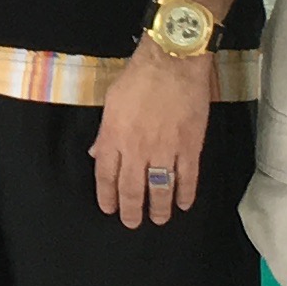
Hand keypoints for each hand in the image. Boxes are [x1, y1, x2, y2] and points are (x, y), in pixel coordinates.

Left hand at [90, 44, 212, 225]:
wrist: (173, 62)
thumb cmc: (139, 77)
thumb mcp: (111, 101)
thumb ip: (104, 132)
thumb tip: (97, 153)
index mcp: (114, 137)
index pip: (106, 176)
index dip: (107, 196)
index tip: (110, 208)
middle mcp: (137, 149)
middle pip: (132, 189)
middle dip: (132, 211)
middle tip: (133, 223)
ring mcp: (165, 150)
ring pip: (161, 190)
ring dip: (160, 208)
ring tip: (159, 219)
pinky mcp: (189, 147)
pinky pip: (187, 178)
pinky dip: (186, 194)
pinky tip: (184, 204)